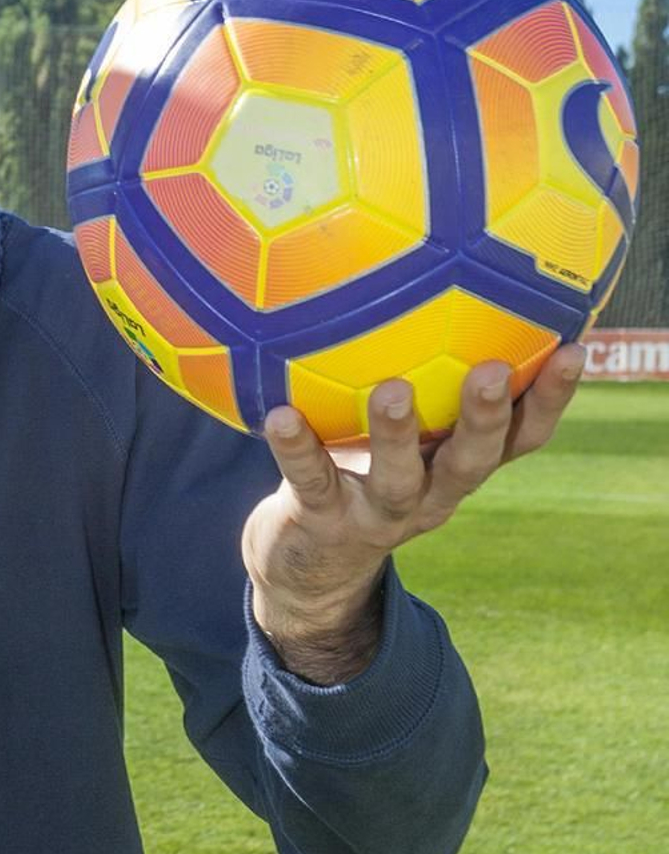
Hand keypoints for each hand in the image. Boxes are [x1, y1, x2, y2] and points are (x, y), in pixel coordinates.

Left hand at [242, 347, 585, 678]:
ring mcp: (379, 516)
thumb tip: (450, 284)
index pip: (522, 437)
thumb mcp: (408, 435)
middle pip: (472, 461)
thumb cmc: (363, 473)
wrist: (309, 568)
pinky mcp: (324, 523)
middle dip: (487, 418)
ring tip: (394, 390)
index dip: (551, 400)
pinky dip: (297, 448)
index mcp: (458, 468)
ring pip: (397, 479)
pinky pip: (311, 482)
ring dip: (397, 435)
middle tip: (492, 371)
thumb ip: (429, 378)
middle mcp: (431, 496)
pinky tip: (279, 414)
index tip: (574, 349)